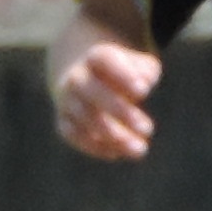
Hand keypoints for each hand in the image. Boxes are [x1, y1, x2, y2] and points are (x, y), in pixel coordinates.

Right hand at [49, 26, 160, 160]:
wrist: (85, 79)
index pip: (105, 60)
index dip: (122, 75)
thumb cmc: (123, 73)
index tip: (145, 92)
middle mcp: (76, 77)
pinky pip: (72, 134)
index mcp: (96, 56)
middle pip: (91, 91)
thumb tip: (144, 83)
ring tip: (140, 149)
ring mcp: (67, 100)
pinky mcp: (63, 121)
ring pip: (84, 117)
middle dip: (119, 111)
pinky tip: (117, 153)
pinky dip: (93, 146)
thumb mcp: (139, 65)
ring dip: (112, 135)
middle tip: (148, 129)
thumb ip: (144, 70)